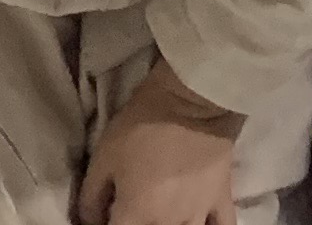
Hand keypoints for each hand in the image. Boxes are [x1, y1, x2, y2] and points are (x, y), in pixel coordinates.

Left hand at [78, 60, 241, 224]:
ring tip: (157, 216)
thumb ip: (90, 197)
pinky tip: (198, 224)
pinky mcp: (222, 202)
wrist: (192, 99)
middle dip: (135, 224)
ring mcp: (198, 217)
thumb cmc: (142, 125)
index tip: (104, 214)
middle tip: (131, 210)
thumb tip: (90, 220)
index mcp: (136, 216)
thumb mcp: (102, 156)